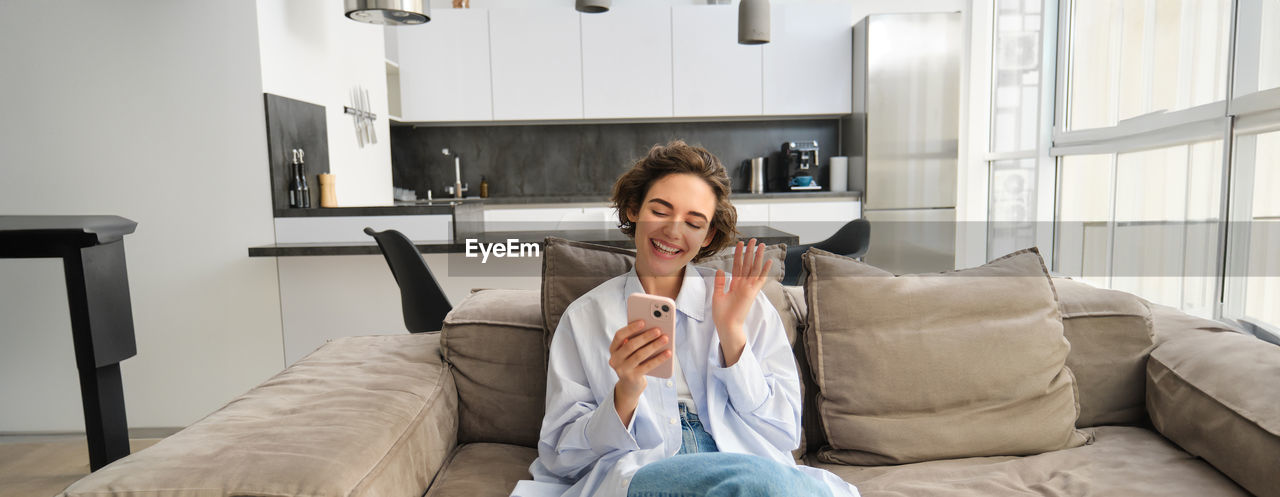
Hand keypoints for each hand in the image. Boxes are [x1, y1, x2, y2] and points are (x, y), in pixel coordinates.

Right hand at [608, 319, 670, 426]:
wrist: (630, 386)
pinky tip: (668, 353)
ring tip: (665, 339)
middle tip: (658, 329)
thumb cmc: (633, 362)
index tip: (643, 321)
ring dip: (654, 346)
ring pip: (639, 355)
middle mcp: (615, 359)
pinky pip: (647, 366)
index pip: (619, 336)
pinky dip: (659, 359)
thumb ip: (636, 340)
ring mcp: (622, 370)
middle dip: (645, 336)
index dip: (631, 328)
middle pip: (630, 345)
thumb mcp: (631, 351)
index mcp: (613, 349)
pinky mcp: (632, 378)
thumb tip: (653, 327)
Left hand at [712, 238, 772, 365]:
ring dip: (758, 257)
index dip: (739, 254)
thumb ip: (720, 282)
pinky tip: (768, 261)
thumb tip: (720, 270)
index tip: (740, 244)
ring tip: (761, 245)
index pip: (738, 266)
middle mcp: (743, 284)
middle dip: (750, 252)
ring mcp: (748, 288)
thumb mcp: (718, 295)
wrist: (726, 325)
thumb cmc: (721, 314)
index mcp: (735, 284)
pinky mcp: (752, 293)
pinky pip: (760, 279)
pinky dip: (765, 271)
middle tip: (753, 240)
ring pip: (754, 269)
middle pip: (747, 264)